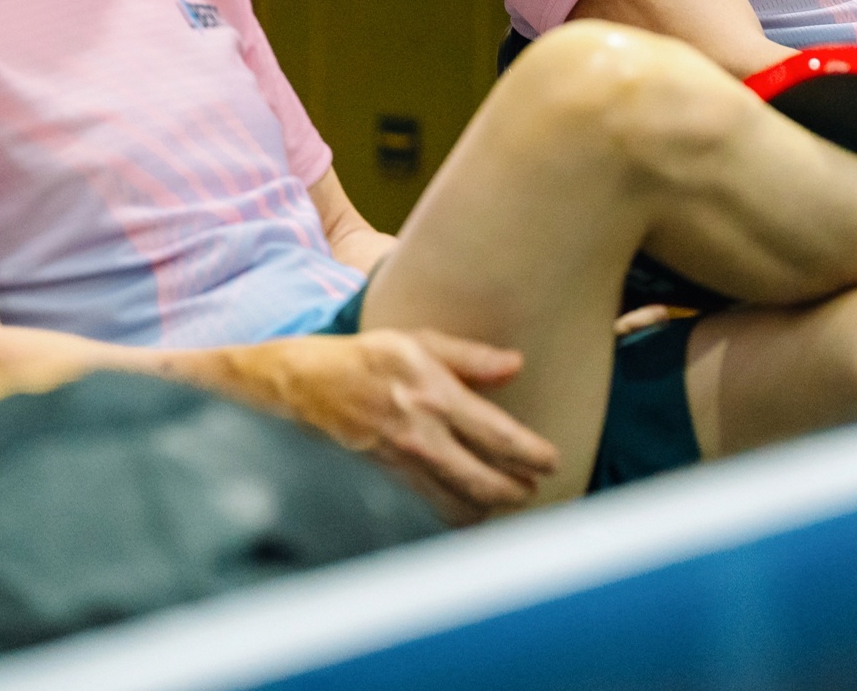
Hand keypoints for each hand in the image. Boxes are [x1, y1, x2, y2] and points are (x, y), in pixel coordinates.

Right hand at [250, 331, 559, 523]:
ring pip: (460, 505)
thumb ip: (471, 358)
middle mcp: (422, 437)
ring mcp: (404, 465)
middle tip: (532, 487)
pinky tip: (468, 510)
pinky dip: (456, 515)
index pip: (500, 437)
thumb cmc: (367, 359)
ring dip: (490, 507)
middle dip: (517, 491)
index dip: (533, 455)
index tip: (550, 461)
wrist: (305, 386)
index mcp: (436, 396)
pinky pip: (432, 510)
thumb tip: (515, 365)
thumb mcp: (419, 342)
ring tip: (505, 498)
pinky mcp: (388, 483)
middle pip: (486, 483)